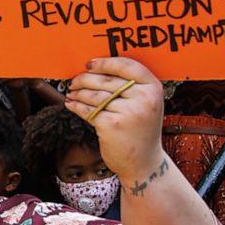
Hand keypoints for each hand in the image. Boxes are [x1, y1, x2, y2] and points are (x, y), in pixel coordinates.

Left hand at [65, 58, 163, 182]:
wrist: (143, 162)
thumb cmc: (141, 131)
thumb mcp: (146, 104)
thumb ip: (131, 86)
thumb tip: (97, 69)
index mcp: (153, 88)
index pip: (126, 65)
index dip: (105, 62)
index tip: (90, 64)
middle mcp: (143, 98)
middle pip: (106, 80)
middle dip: (85, 78)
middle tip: (74, 81)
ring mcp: (128, 112)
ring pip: (94, 95)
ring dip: (78, 92)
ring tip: (71, 92)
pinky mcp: (111, 125)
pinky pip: (88, 110)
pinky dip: (76, 106)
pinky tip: (71, 104)